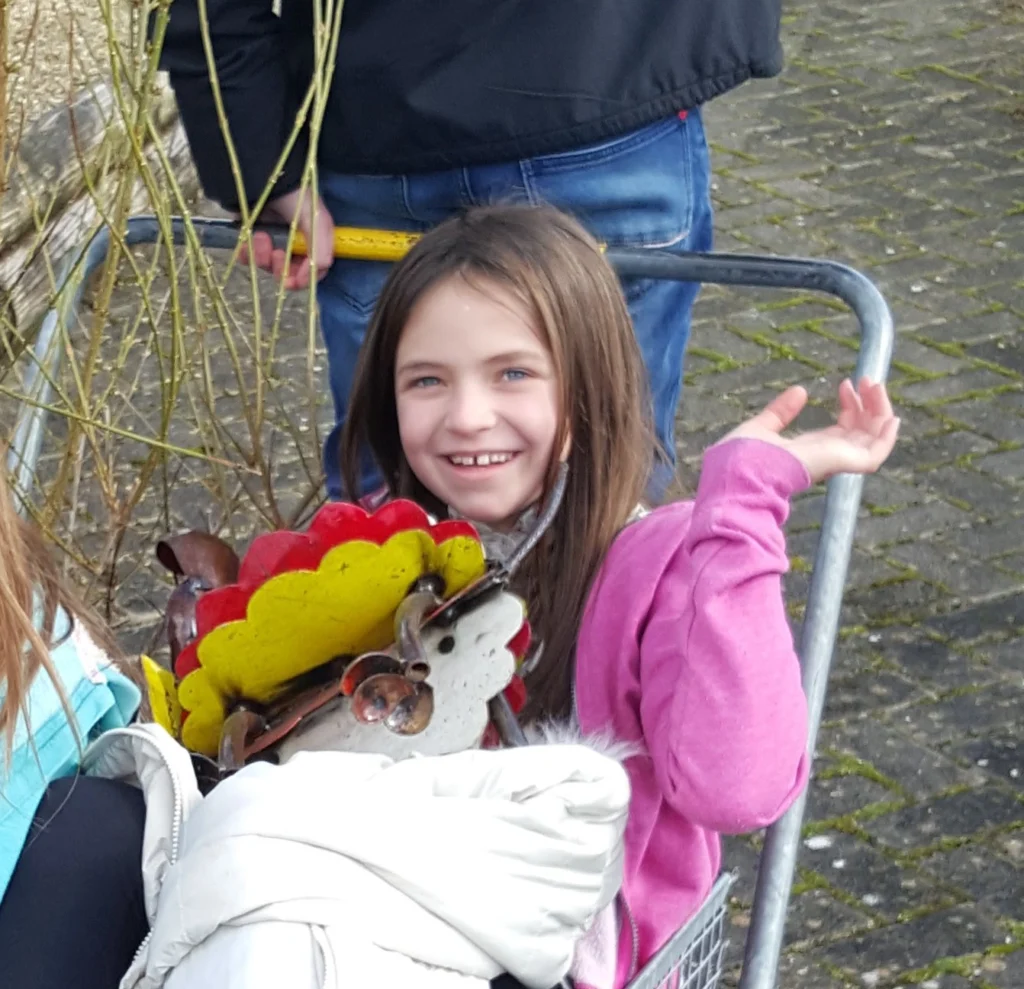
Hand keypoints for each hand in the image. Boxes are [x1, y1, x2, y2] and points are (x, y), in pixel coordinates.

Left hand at [239, 188, 334, 289]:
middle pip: (288, 274)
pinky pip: (247, 258)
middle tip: (276, 253)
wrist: (259, 174)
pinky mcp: (250, 238)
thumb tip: (318, 270)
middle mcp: (292, 244)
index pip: (312, 271)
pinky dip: (246, 253)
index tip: (293, 279)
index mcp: (313, 241)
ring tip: (260, 235)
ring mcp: (271, 241)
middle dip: (281, 268)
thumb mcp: (315, 218)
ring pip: (266, 266)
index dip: (303, 279)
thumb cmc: (293, 193)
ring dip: (262, 256)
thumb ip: (321, 247)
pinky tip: (248, 239)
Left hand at [718, 377, 899, 482]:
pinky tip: (892, 418)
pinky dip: (887, 438)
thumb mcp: (763, 426)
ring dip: (880, 410)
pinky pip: (875, 454)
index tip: (844, 383)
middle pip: (862, 430)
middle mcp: (828, 456)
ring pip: (872, 437)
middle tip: (867, 379)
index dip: (850, 405)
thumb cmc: (743, 457)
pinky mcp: (842, 464)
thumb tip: (800, 391)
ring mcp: (837, 460)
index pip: (843, 428)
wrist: (740, 471)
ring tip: (874, 385)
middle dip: (869, 403)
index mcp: (811, 450)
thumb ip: (781, 411)